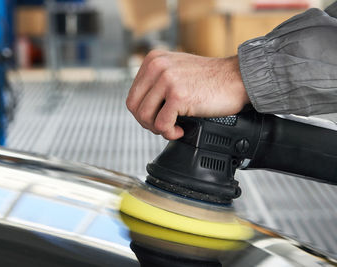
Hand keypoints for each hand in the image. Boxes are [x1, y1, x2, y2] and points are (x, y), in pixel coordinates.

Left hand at [126, 50, 249, 139]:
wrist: (238, 79)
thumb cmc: (210, 79)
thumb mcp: (176, 69)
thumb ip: (157, 81)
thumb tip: (141, 106)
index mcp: (153, 59)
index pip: (132, 94)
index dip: (143, 112)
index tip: (157, 117)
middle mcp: (157, 66)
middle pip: (134, 107)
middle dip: (147, 122)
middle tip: (164, 126)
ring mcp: (167, 80)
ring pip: (144, 117)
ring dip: (158, 128)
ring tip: (173, 127)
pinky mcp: (178, 96)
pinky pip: (161, 125)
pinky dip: (170, 133)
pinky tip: (181, 129)